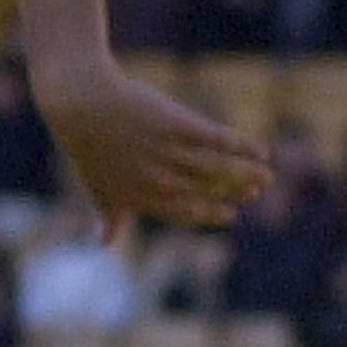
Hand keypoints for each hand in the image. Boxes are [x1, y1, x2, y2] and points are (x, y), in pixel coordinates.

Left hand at [28, 53, 271, 226]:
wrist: (81, 102)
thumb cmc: (87, 144)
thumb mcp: (96, 186)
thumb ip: (110, 215)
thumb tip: (105, 244)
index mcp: (143, 197)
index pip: (185, 212)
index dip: (211, 214)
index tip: (231, 214)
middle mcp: (159, 178)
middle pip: (208, 188)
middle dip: (236, 191)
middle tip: (255, 191)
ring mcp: (168, 151)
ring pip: (218, 167)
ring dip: (247, 172)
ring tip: (265, 174)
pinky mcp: (177, 124)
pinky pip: (217, 139)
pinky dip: (242, 146)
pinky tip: (259, 151)